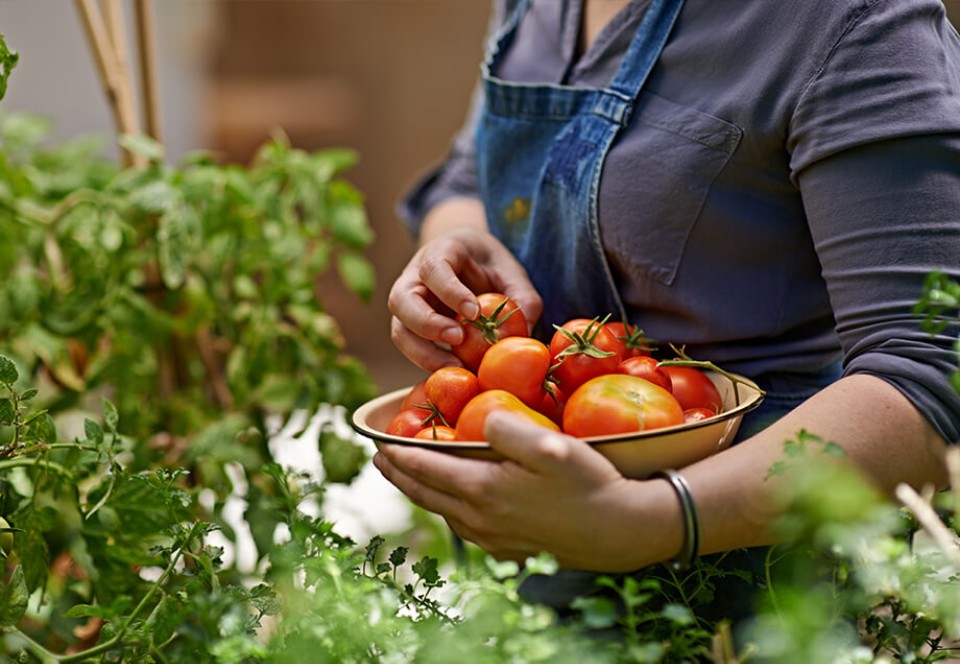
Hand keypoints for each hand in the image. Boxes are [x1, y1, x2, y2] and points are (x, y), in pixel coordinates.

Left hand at [372, 410, 649, 571]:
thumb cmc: (588, 482)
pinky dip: (447, 510)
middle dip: (399, 475)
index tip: (377, 443)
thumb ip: (508, 426)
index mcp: (482, 490)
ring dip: (422, 493)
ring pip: (443, 513)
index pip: (426, 469)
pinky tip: (454, 504)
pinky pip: (464, 528)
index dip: (398, 454)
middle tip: (380, 459)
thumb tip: (478, 417)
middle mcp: (480, 519)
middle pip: (426, 494)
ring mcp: (493, 539)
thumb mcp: (550, 445)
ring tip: (411, 477)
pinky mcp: (509, 550)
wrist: (620, 532)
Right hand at [388, 225, 541, 370]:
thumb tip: (525, 332)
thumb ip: (523, 297)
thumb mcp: (511, 273)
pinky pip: (411, 348)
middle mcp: (414, 278)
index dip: (450, 291)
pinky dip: (429, 363)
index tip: (474, 312)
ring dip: (423, 352)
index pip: (433, 268)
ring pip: (400, 330)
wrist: (470, 264)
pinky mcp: (412, 330)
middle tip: (458, 339)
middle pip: (401, 300)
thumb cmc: (490, 266)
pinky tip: (454, 371)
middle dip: (427, 324)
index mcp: (439, 252)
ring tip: (457, 367)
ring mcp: (408, 305)